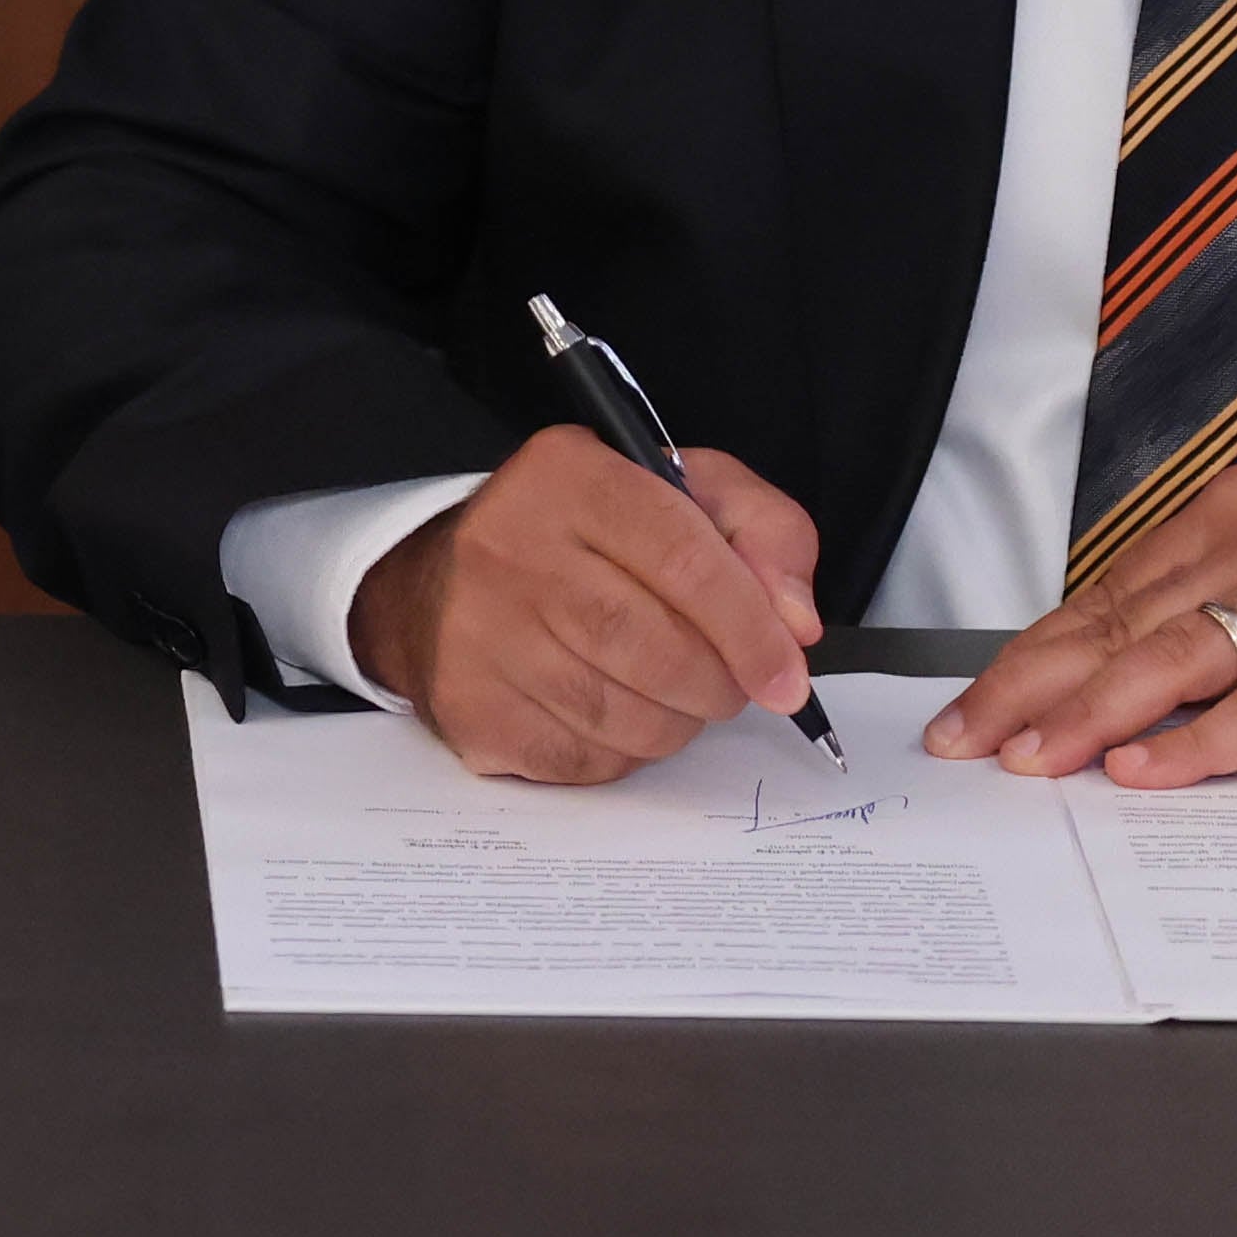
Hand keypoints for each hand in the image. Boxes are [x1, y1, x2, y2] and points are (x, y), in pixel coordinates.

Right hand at [348, 428, 825, 785]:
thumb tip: (795, 625)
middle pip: (654, 648)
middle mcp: (509, 547)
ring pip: (622, 716)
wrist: (441, 584)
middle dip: (718, 684)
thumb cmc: (584, 538)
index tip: (789, 678)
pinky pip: (582, 759)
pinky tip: (615, 713)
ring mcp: (478, 632)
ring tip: (673, 695)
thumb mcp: (684, 494)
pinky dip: (623, 753)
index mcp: (571, 477)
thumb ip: (763, 534)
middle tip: (732, 687)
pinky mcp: (468, 707)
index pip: (683, 558)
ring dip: (675, 723)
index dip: (751, 629)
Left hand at [920, 461, 1236, 789]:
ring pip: (1179, 658)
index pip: (1105, 595)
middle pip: (1119, 625)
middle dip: (1030, 689)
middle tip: (964, 746)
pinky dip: (1206, 741)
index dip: (1029, 656)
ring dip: (1093, 714)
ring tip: (1030, 762)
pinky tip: (1152, 770)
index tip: (970, 707)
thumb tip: (1133, 672)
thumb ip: (1231, 597)